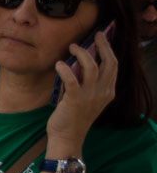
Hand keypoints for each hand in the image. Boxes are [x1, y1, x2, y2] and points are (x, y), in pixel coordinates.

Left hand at [48, 31, 116, 148]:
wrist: (67, 137)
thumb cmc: (74, 117)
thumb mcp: (87, 98)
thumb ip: (88, 83)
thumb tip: (82, 61)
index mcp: (108, 92)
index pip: (113, 66)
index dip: (108, 49)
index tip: (102, 37)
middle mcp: (103, 92)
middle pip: (109, 63)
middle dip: (102, 46)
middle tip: (94, 35)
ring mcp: (90, 96)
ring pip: (91, 67)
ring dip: (81, 54)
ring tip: (71, 47)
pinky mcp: (75, 99)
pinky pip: (72, 79)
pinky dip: (65, 69)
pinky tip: (59, 64)